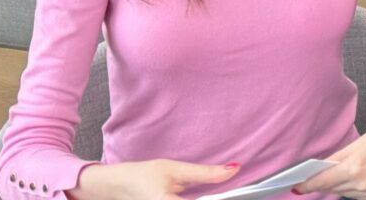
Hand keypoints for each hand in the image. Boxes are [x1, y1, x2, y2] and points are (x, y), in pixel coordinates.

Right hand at [68, 159, 239, 199]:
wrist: (116, 187)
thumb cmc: (143, 176)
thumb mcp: (175, 169)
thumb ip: (206, 173)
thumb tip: (235, 169)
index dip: (227, 198)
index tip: (249, 193)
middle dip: (214, 197)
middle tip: (237, 192)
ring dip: (204, 198)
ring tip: (201, 191)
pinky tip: (194, 196)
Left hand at [295, 103, 365, 199]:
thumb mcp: (358, 143)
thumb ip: (338, 158)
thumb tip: (320, 170)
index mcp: (355, 166)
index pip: (322, 180)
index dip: (306, 185)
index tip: (296, 186)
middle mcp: (363, 183)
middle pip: (332, 188)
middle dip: (322, 182)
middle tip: (313, 176)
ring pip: (344, 193)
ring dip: (339, 184)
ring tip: (345, 170)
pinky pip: (358, 196)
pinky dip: (353, 188)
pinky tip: (358, 176)